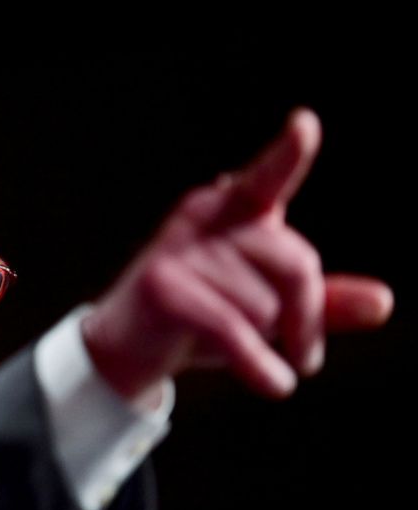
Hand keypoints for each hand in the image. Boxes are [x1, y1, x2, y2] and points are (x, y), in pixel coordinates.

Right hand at [83, 109, 392, 401]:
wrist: (125, 347)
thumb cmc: (199, 317)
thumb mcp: (264, 306)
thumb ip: (321, 302)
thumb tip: (383, 302)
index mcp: (233, 207)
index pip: (269, 177)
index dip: (289, 154)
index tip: (304, 125)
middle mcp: (206, 218)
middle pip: (295, 264)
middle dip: (306, 316)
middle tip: (305, 353)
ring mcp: (180, 250)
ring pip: (264, 308)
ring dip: (264, 345)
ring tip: (234, 349)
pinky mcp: (164, 289)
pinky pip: (237, 334)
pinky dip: (261, 368)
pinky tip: (274, 384)